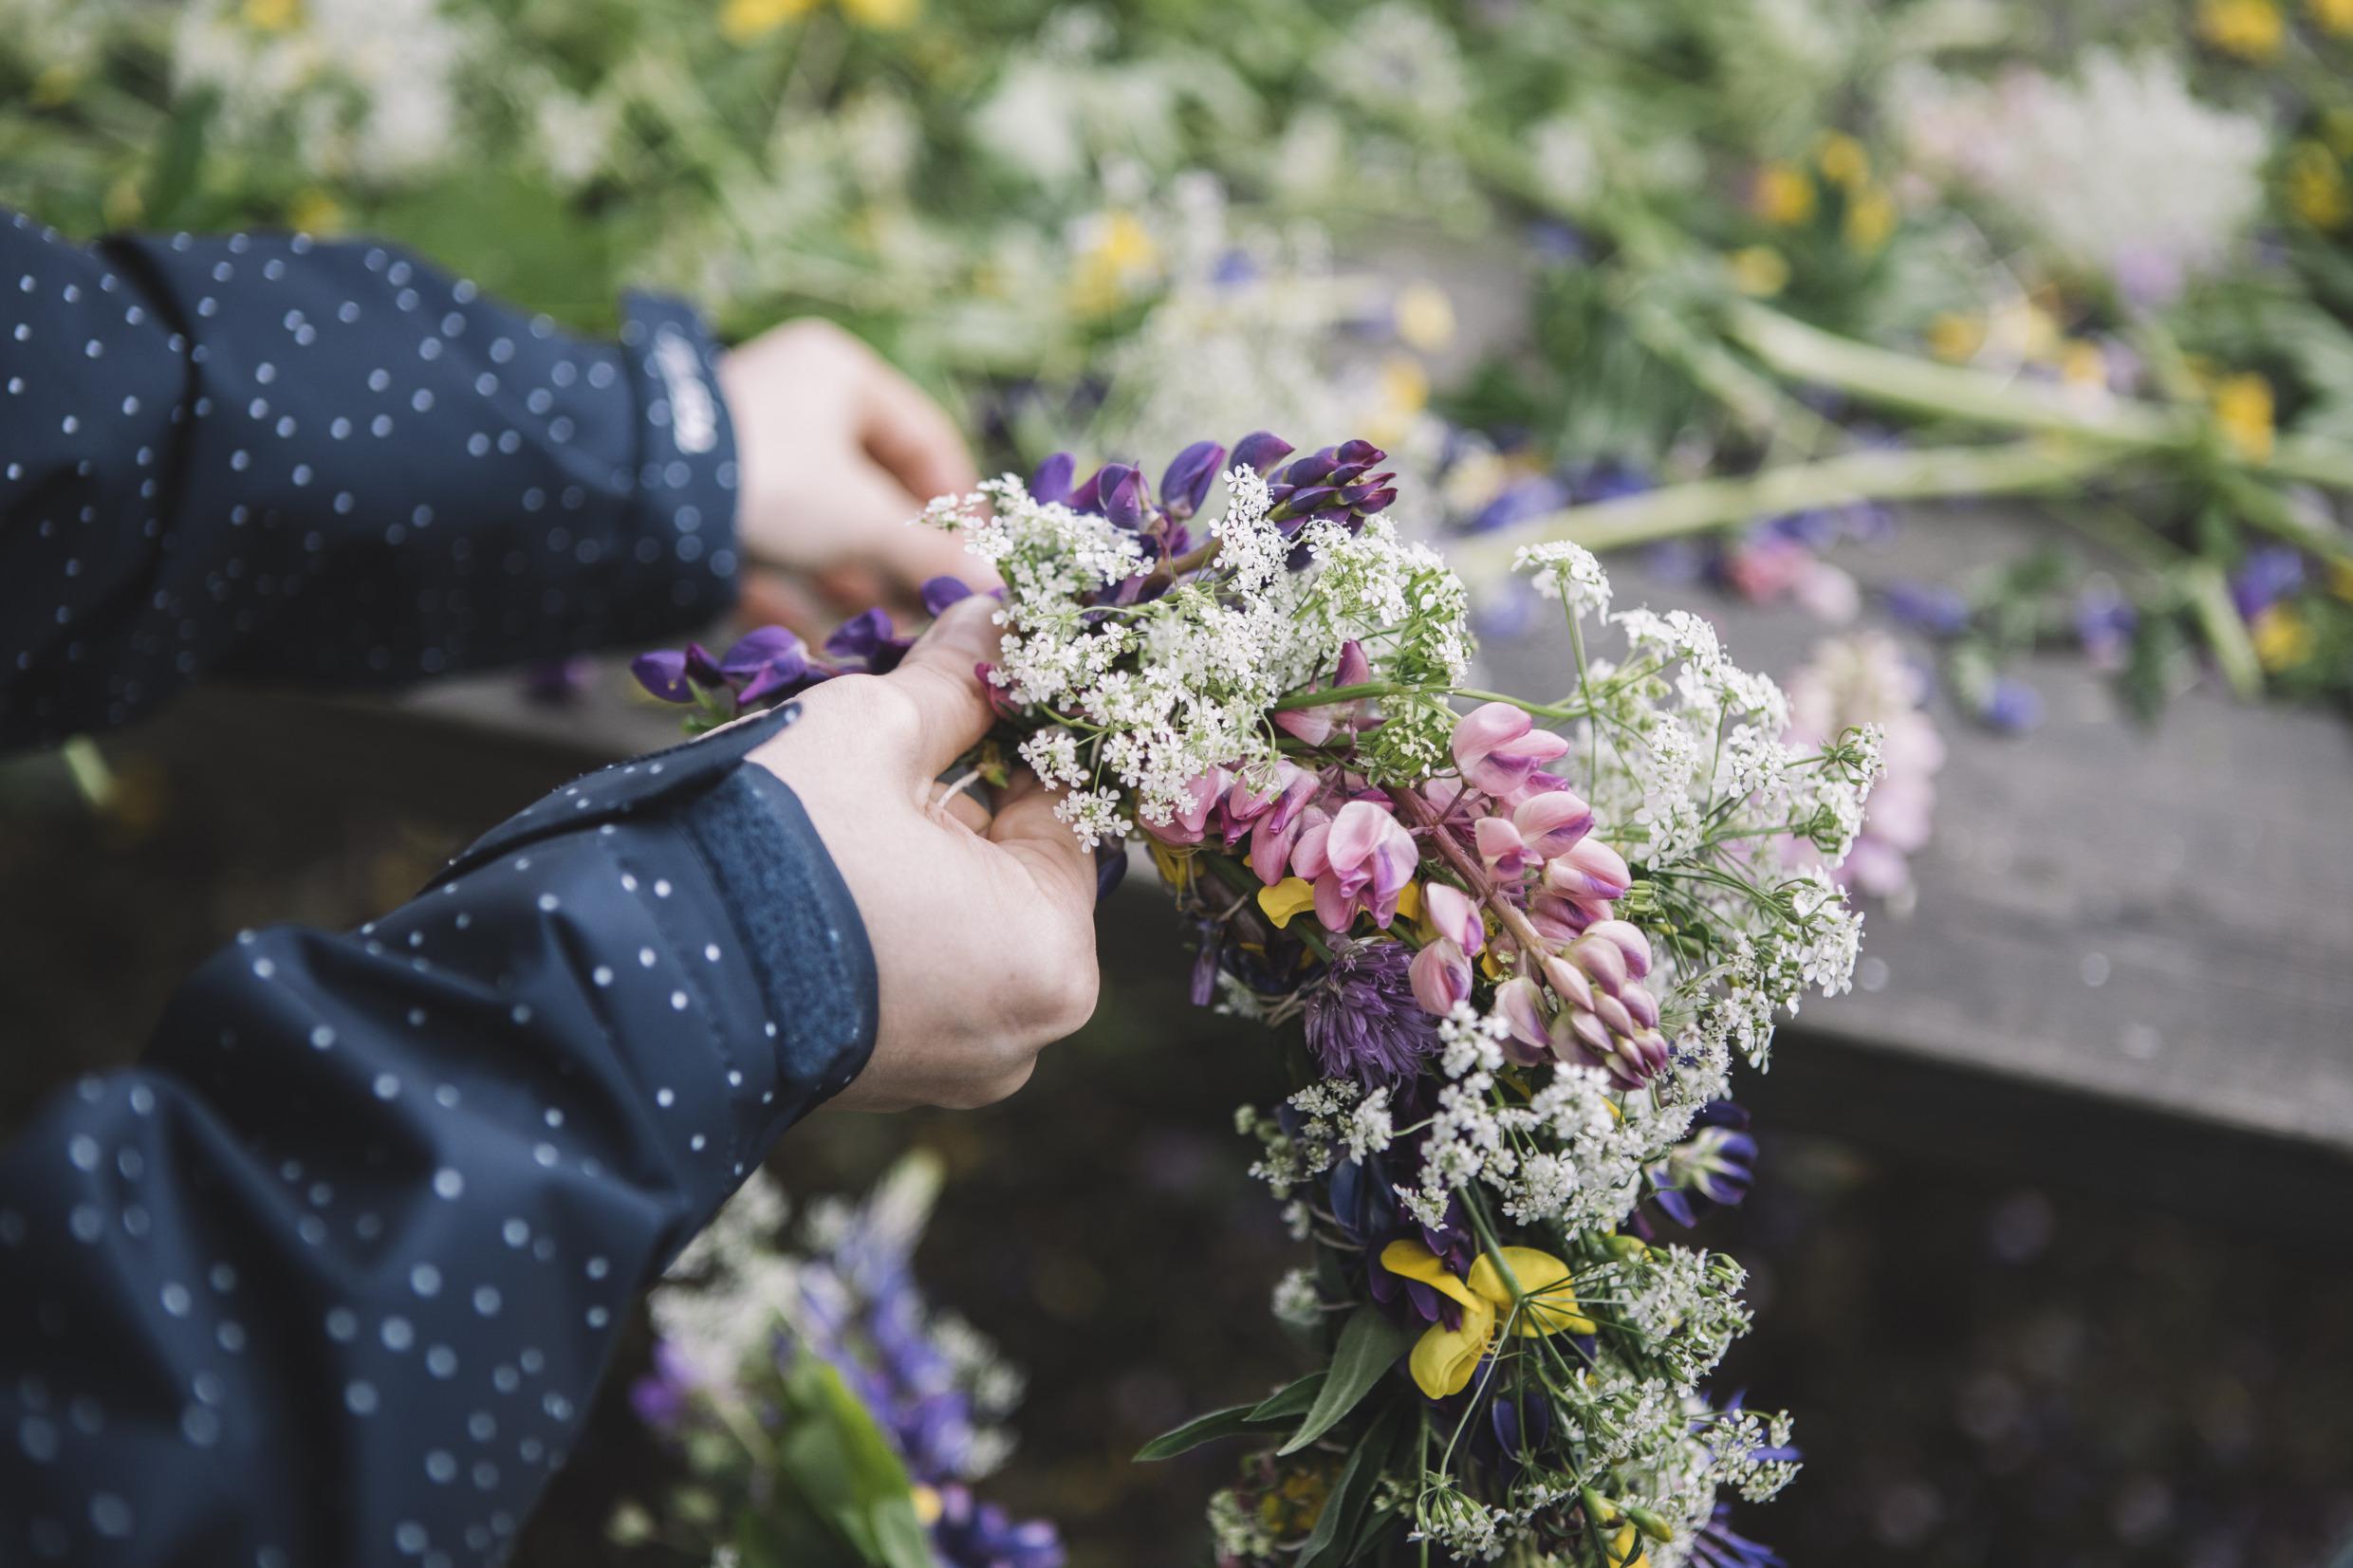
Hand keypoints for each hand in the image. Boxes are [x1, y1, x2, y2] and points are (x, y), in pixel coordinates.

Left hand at [718, 319, 994, 631]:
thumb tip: (997, 587)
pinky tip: (807, 632)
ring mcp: (744, 443)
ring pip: (815, 517)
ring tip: (872, 624)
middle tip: (924, 602)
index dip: (958, 506)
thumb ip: (932, 554)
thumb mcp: (863, 519)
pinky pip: (764, 539)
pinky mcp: (702, 492)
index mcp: (839, 372)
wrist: (637, 496)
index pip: (925, 439)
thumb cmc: (773, 481)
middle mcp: (791, 394)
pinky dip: (789, 584)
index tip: (974, 561)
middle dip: (897, 551)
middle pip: (868, 482)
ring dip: (847, 574)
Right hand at [747, 597, 1099, 1109]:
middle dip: (959, 793)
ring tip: (844, 793)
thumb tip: (994, 620)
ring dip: (915, 850)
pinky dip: (881, 914)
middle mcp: (1021, 1031)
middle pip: (1011, 868)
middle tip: (898, 728)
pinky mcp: (883, 1078)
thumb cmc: (771, 848)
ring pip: (957, 918)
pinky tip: (820, 861)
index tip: (983, 676)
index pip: (1065, 807)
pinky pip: (911, 970)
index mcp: (1050, 951)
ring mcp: (950, 1067)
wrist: (630, 975)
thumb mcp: (871, 731)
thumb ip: (953, 680)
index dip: (1020, 728)